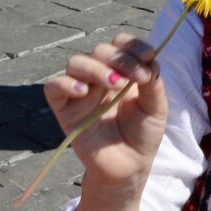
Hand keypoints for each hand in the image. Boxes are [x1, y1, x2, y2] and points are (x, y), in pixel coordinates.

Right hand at [43, 34, 167, 189]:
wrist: (129, 167)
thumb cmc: (142, 136)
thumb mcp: (156, 107)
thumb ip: (152, 82)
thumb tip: (148, 60)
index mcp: (121, 71)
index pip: (120, 44)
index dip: (132, 45)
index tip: (148, 57)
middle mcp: (99, 77)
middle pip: (99, 50)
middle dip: (119, 59)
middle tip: (135, 79)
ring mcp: (80, 92)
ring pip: (76, 62)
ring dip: (96, 69)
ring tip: (115, 85)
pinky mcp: (64, 109)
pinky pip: (53, 87)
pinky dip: (66, 84)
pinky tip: (83, 93)